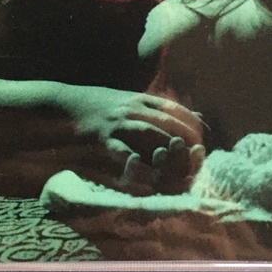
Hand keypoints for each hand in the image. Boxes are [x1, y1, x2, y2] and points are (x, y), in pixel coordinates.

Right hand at [58, 86, 204, 193]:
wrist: (67, 102)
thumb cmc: (102, 104)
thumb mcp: (133, 100)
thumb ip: (162, 109)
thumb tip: (197, 116)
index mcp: (142, 99)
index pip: (176, 109)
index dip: (194, 125)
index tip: (204, 141)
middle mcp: (133, 108)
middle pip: (167, 121)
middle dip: (186, 140)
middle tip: (198, 158)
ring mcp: (118, 122)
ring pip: (149, 133)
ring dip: (167, 149)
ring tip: (180, 165)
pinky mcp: (102, 136)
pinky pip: (121, 150)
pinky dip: (134, 161)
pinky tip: (147, 172)